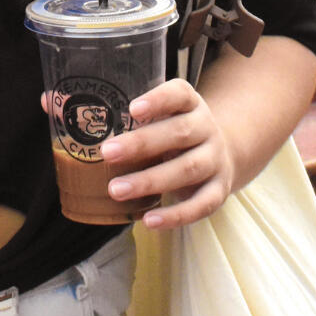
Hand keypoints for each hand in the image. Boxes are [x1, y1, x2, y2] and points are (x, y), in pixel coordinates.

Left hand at [98, 78, 234, 229]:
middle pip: (179, 133)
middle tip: (107, 152)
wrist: (223, 154)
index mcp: (192, 104)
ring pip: (187, 169)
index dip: (158, 100)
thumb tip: (93, 128)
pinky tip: (148, 220)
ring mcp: (216, 160)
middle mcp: (208, 129)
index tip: (132, 109)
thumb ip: (140, 118)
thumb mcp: (166, 116)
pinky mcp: (219, 190)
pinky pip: (201, 205)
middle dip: (141, 144)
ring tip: (116, 190)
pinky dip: (175, 215)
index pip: (180, 94)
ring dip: (150, 181)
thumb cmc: (177, 133)